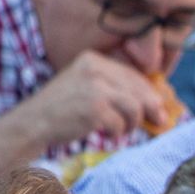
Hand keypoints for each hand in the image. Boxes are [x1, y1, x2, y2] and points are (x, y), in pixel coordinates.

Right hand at [23, 51, 172, 143]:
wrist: (34, 122)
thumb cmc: (64, 109)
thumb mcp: (87, 87)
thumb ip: (114, 88)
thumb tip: (156, 103)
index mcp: (93, 60)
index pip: (133, 75)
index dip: (151, 93)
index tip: (160, 108)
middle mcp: (94, 69)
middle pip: (139, 90)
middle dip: (152, 109)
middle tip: (159, 122)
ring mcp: (94, 87)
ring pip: (135, 108)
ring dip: (133, 123)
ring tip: (122, 129)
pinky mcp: (94, 108)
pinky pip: (121, 124)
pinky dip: (118, 132)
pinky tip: (109, 133)